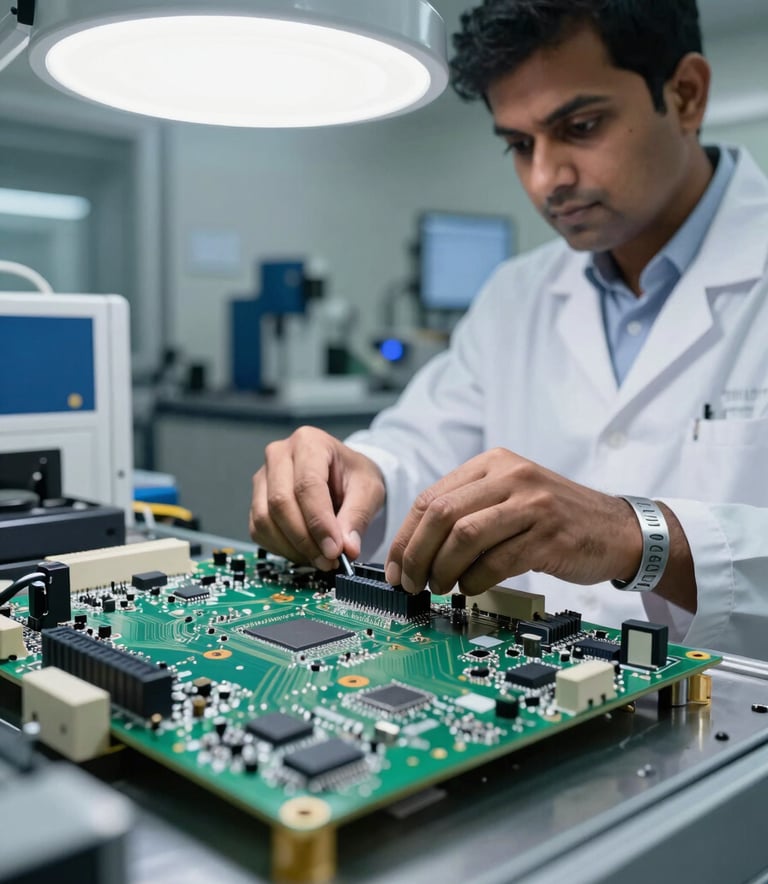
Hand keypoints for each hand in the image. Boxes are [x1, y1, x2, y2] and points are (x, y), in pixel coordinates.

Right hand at [249, 426, 385, 569]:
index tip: (334, 550)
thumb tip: (347, 549)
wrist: (343, 475)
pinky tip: (305, 553)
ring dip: (292, 547)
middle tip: (329, 560)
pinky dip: (281, 548)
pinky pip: (259, 530)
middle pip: (280, 502)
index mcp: (309, 442)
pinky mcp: (256, 500)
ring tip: (320, 559)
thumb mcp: (369, 490)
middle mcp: (279, 455)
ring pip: (265, 519)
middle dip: (305, 539)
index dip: (319, 522)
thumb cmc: (354, 476)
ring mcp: (263, 478)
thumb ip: (357, 516)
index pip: (307, 485)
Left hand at [384, 448, 641, 595]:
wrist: (618, 528)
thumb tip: (414, 548)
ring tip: (440, 587)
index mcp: (493, 463)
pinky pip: (497, 561)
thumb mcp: (510, 495)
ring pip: (465, 537)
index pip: (431, 497)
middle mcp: (511, 476)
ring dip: (443, 570)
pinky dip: (475, 579)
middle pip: (442, 515)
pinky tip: (471, 587)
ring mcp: (532, 504)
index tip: (395, 567)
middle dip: (417, 555)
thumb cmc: (555, 517)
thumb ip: (467, 509)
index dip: (406, 537)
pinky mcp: (549, 536)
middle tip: (410, 583)